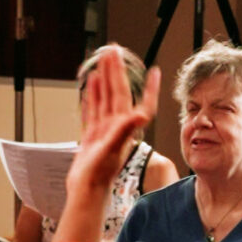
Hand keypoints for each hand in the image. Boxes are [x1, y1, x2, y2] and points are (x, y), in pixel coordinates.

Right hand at [56, 47, 162, 240]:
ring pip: (104, 97)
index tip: (155, 71)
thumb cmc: (100, 174)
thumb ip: (126, 129)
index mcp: (124, 127)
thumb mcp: (113, 149)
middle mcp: (116, 126)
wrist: (86, 191)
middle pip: (118, 92)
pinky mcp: (92, 135)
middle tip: (114, 50)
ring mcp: (104, 130)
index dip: (149, 88)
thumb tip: (142, 113)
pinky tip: (91, 84)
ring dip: (104, 79)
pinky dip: (92, 96)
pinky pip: (92, 109)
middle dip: (117, 71)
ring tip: (103, 60)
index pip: (140, 102)